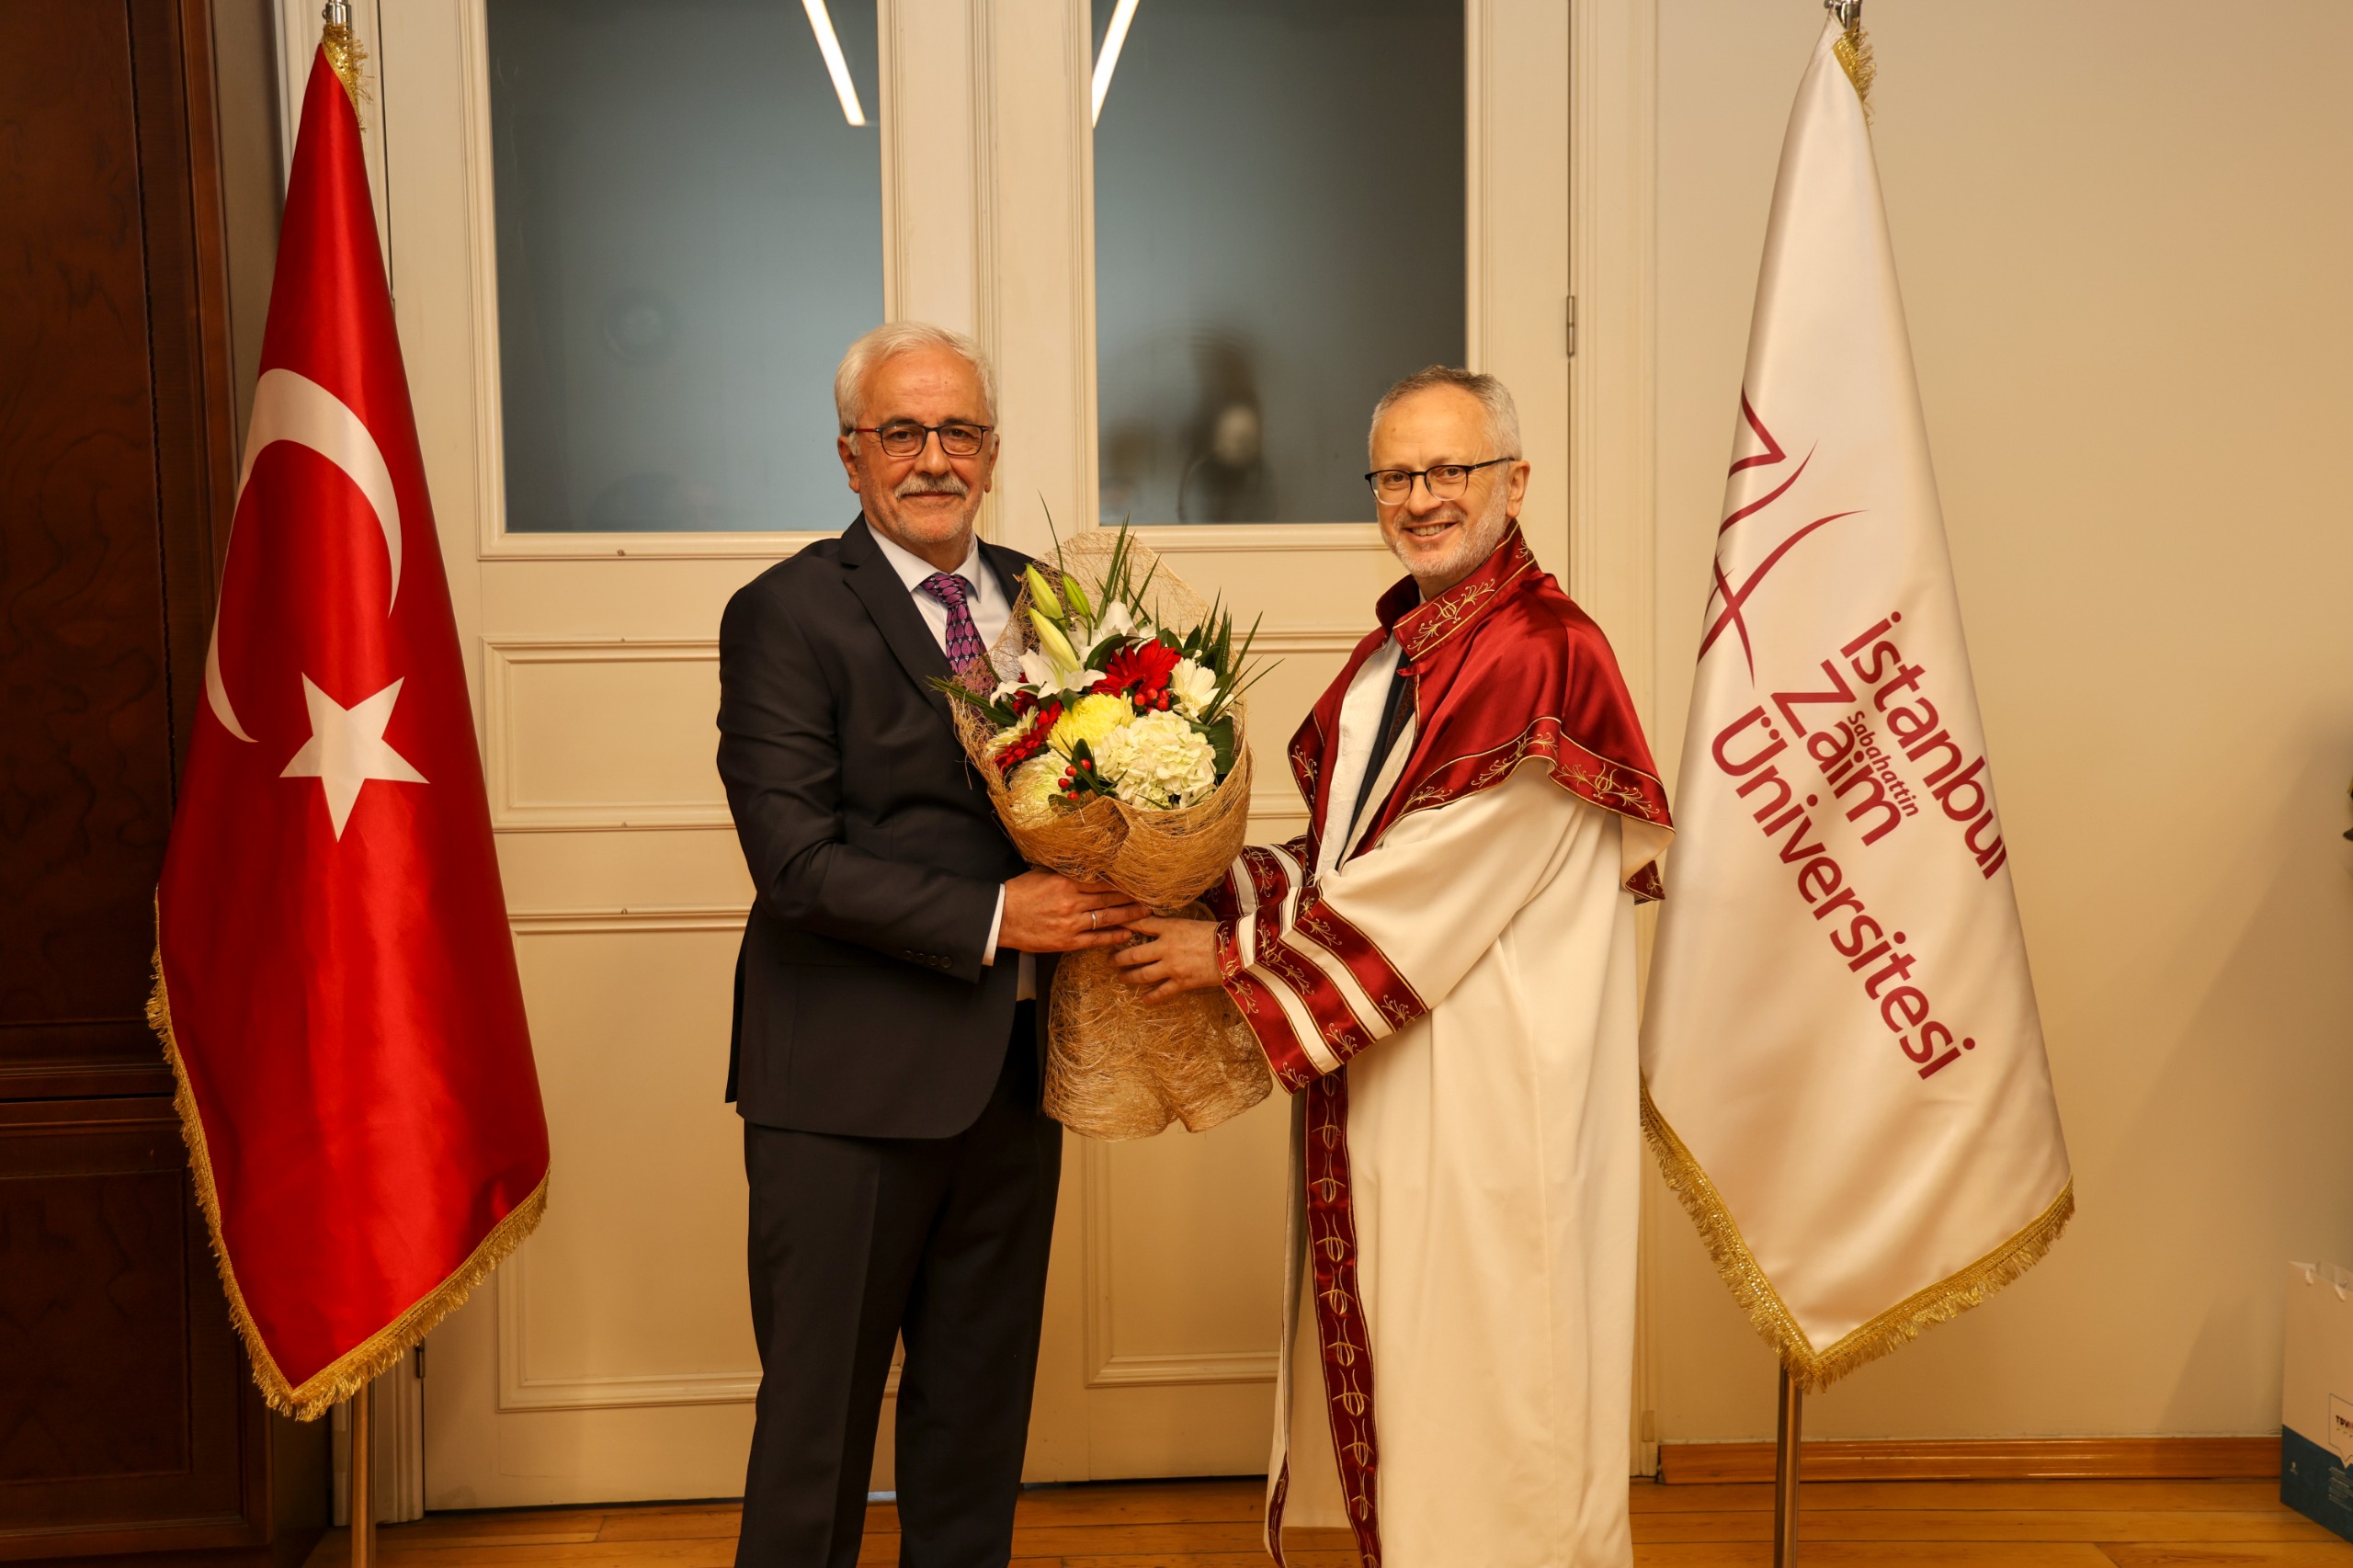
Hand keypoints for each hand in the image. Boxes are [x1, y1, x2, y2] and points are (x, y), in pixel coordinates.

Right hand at [999, 871, 1149, 953]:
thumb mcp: (1042, 874)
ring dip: (1129, 916)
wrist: (999, 918)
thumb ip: (1066, 872)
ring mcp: (1070, 923)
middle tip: (1150, 896)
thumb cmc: (1019, 893)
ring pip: (1107, 918)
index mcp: (1066, 882)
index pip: (1102, 881)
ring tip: (1146, 913)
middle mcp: (1071, 902)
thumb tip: (1087, 866)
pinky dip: (1113, 936)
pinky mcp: (1067, 941)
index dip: (1123, 882)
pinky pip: (1096, 939)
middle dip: (1132, 898)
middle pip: (1110, 898)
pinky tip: (1127, 933)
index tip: (1137, 880)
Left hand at [1111, 915, 1221, 1001]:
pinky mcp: (1181, 982)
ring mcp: (1172, 966)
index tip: (1114, 925)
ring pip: (1142, 974)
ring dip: (1129, 977)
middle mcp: (1166, 947)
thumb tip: (1161, 928)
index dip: (1125, 924)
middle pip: (1134, 954)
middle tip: (1110, 960)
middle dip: (1119, 958)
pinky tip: (1144, 999)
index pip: (1141, 925)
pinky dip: (1151, 997)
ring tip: (1122, 977)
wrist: (1236, 950)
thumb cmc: (1218, 932)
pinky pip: (1161, 992)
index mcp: (1170, 928)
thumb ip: (1173, 927)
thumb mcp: (1192, 923)